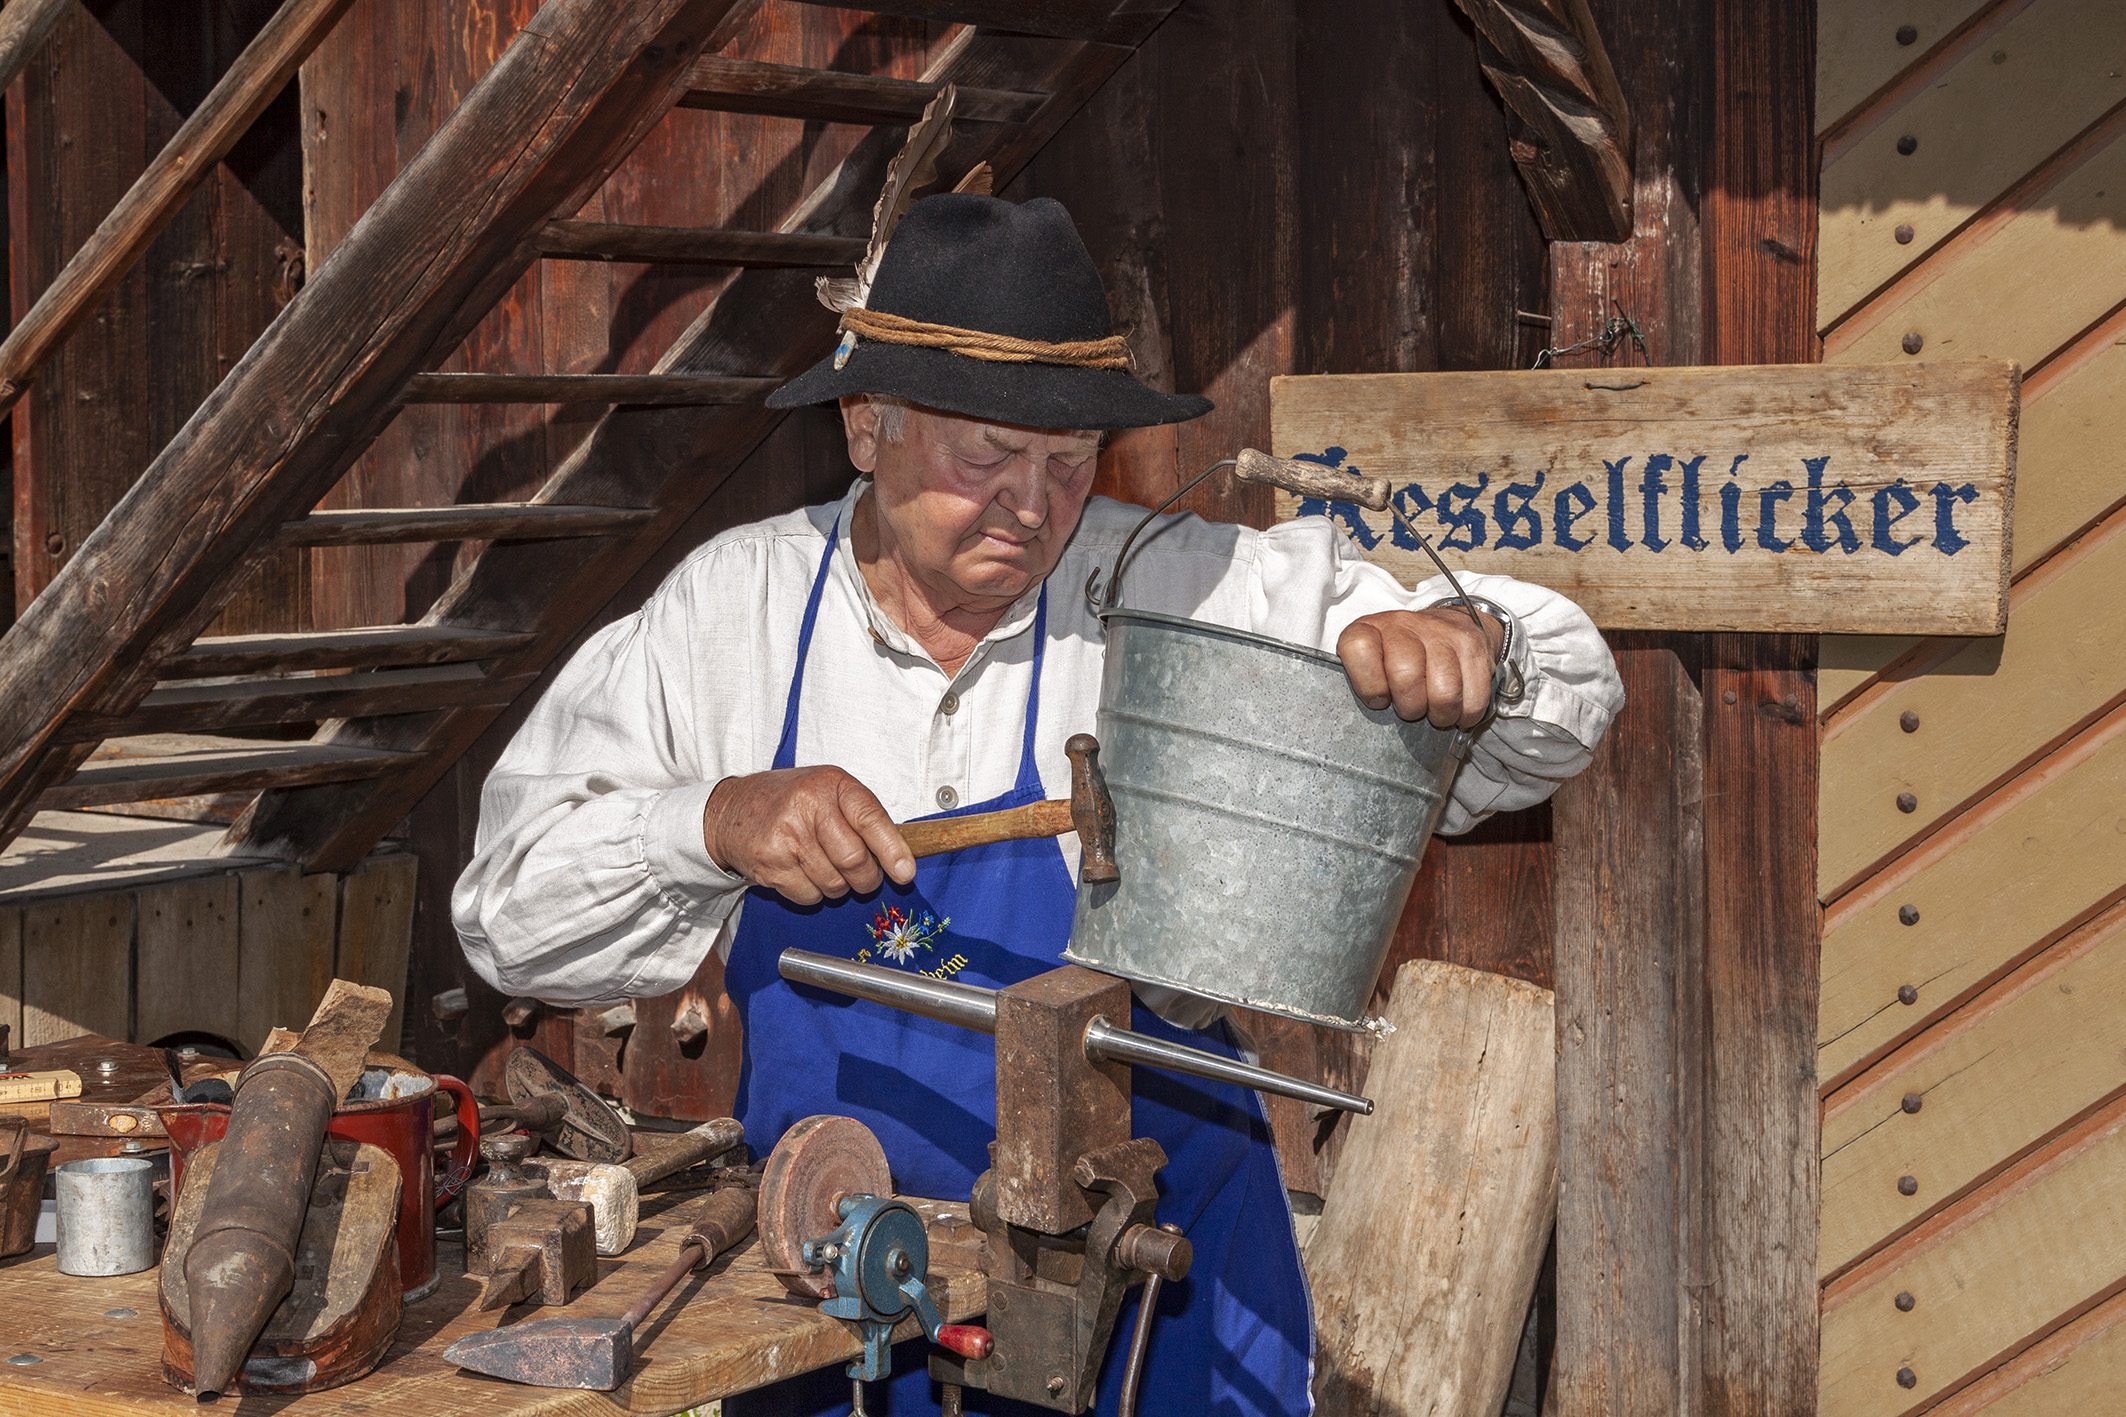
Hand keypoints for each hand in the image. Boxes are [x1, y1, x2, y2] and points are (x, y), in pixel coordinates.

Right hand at [701, 767, 915, 903]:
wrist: (731, 809)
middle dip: (866, 878)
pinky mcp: (770, 862)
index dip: (892, 850)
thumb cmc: (788, 801)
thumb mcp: (827, 791)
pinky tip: (802, 873)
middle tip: (865, 878)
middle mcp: (808, 805)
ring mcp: (786, 835)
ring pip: (834, 883)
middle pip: (854, 860)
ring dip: (839, 887)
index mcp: (831, 784)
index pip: (870, 818)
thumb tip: (901, 858)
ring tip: (825, 868)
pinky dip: (813, 894)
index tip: (905, 872)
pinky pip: (809, 895)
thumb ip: (862, 817)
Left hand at [1336, 608, 1499, 727]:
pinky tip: (1456, 708)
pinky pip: (1473, 698)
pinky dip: (1465, 714)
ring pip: (1444, 692)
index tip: (1379, 699)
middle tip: (1412, 708)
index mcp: (1370, 629)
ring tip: (1434, 711)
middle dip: (1409, 707)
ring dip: (1439, 714)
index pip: (1359, 649)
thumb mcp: (1371, 662)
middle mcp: (1405, 625)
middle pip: (1406, 676)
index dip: (1368, 685)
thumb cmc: (1401, 654)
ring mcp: (1442, 634)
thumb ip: (1362, 683)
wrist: (1448, 624)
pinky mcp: (1472, 646)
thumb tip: (1362, 718)